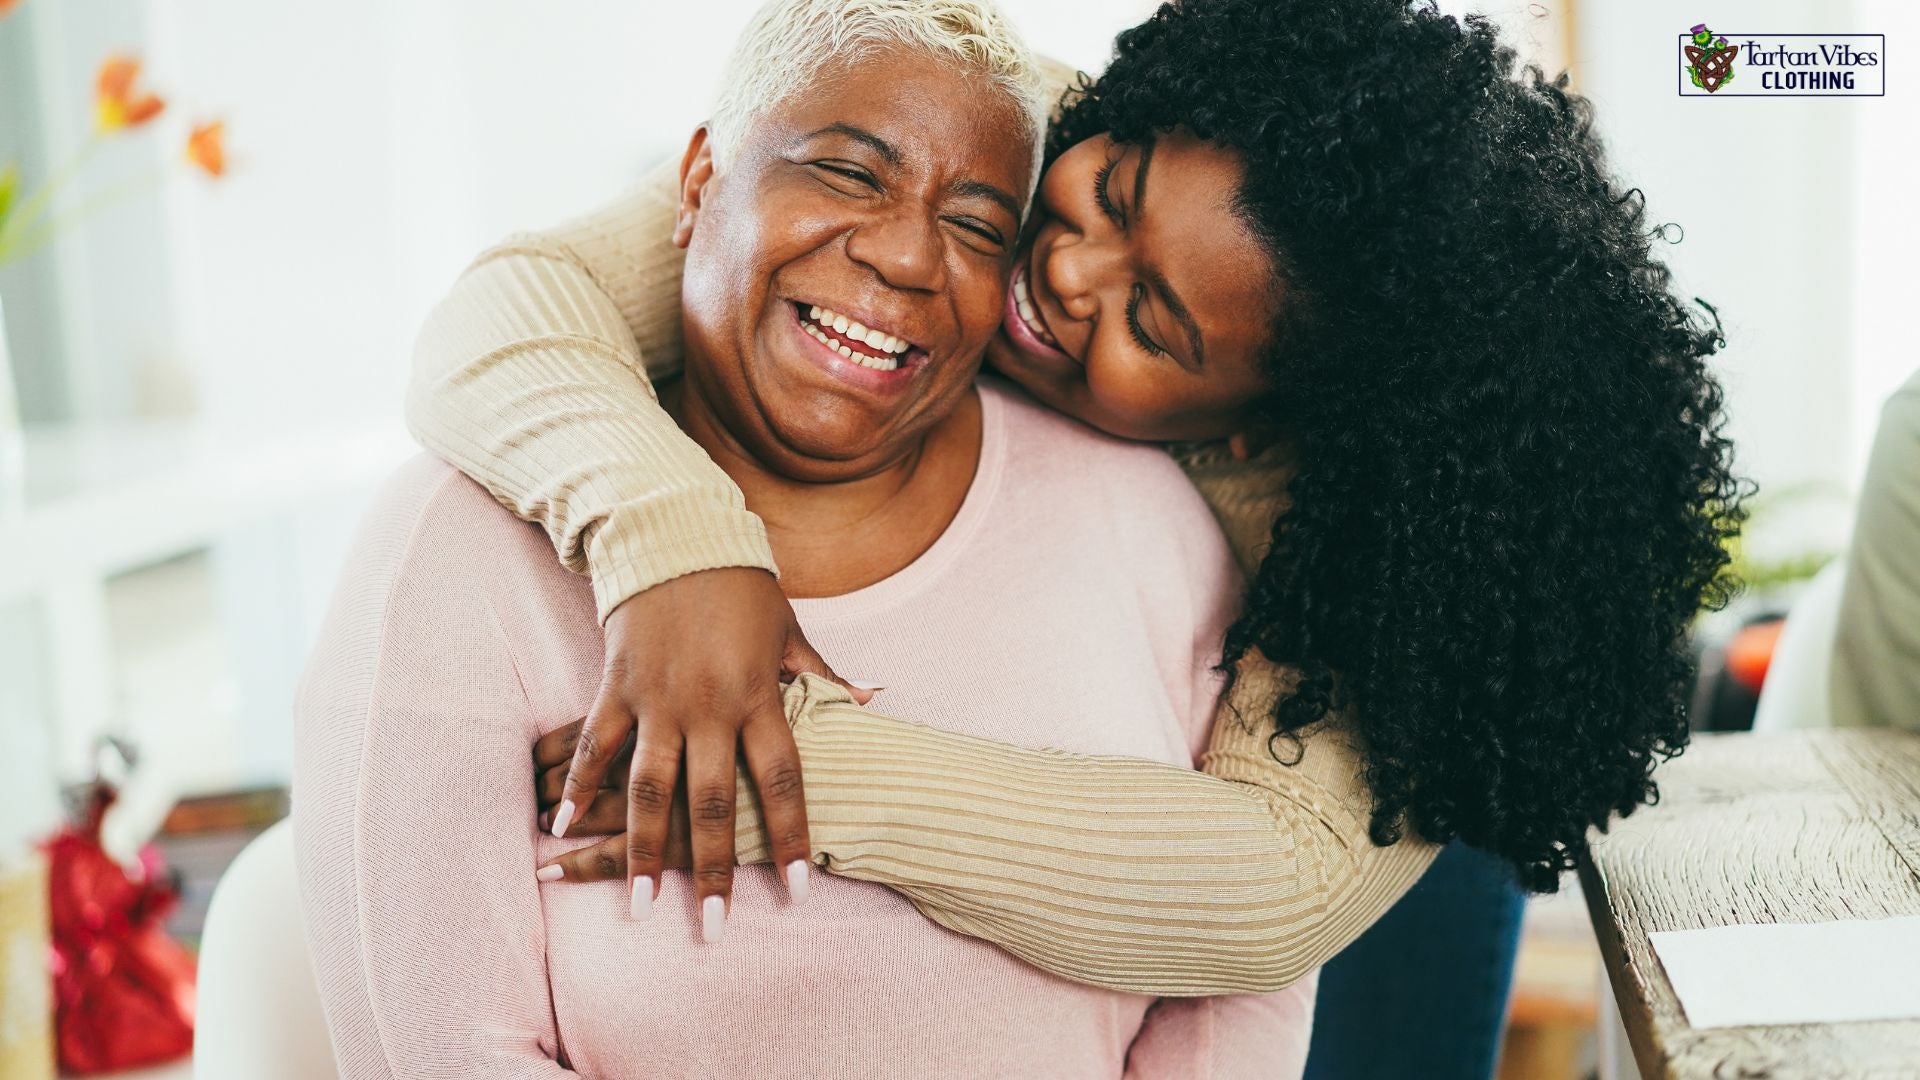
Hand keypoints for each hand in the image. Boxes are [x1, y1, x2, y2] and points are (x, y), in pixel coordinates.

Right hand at [537, 567, 870, 939]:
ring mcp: (656, 698)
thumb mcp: (789, 630)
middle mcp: (707, 706)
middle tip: (714, 929)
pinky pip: (596, 746)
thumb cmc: (740, 585)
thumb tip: (873, 703)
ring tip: (642, 906)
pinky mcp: (615, 685)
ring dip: (642, 850)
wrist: (675, 531)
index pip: (782, 780)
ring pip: (648, 788)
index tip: (796, 889)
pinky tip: (564, 828)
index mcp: (758, 695)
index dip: (789, 836)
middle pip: (710, 802)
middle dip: (712, 869)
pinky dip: (580, 788)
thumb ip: (822, 678)